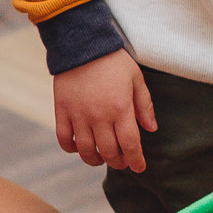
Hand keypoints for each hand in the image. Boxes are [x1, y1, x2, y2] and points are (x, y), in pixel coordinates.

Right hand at [53, 49, 155, 172]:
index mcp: (120, 109)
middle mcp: (99, 116)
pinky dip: (71, 149)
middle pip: (109, 152)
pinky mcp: (62, 111)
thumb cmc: (113, 61)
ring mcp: (78, 115)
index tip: (139, 167)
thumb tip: (151, 129)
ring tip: (101, 158)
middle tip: (122, 161)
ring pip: (86, 151)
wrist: (82, 44)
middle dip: (118, 162)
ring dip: (95, 160)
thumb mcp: (136, 79)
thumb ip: (144, 106)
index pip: (130, 145)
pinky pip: (64, 139)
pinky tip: (79, 147)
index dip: (136, 160)